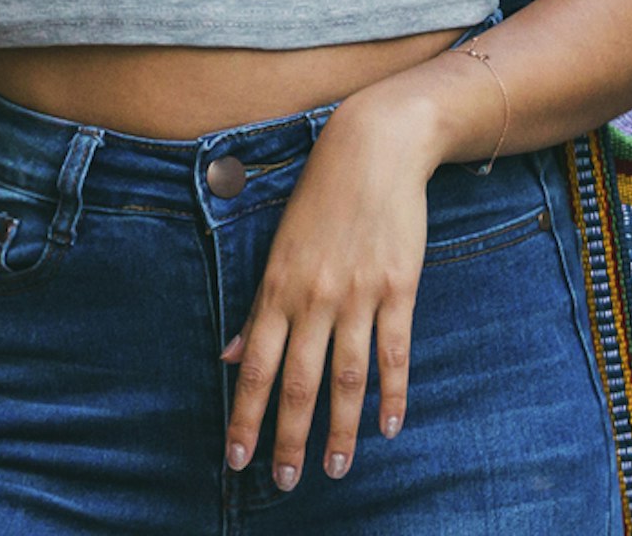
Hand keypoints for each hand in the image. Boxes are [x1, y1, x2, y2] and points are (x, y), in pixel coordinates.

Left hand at [222, 89, 444, 487]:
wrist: (374, 150)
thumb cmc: (321, 199)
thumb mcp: (279, 248)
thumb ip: (259, 308)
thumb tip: (233, 357)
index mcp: (278, 288)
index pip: (256, 368)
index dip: (246, 417)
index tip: (237, 460)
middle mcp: (314, 297)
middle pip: (299, 382)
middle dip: (289, 437)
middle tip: (285, 482)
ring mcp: (358, 294)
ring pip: (346, 376)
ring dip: (341, 429)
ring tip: (335, 468)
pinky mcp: (398, 288)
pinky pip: (394, 351)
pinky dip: (393, 393)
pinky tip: (390, 427)